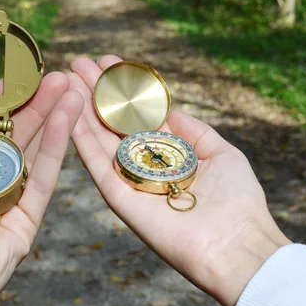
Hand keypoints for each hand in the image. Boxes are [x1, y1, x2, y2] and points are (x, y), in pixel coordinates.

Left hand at [0, 71, 82, 305]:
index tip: (13, 79)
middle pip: (11, 140)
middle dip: (34, 107)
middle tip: (56, 77)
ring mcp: (1, 210)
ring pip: (33, 157)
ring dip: (53, 120)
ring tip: (72, 88)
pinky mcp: (22, 229)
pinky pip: (41, 183)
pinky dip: (56, 148)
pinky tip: (66, 115)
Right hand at [68, 55, 290, 305]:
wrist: (234, 244)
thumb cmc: (237, 200)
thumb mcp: (221, 152)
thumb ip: (193, 130)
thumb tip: (170, 109)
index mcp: (168, 153)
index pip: (138, 114)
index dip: (123, 88)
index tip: (108, 61)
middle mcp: (144, 164)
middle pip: (114, 122)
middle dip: (97, 91)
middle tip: (79, 62)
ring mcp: (128, 179)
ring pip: (99, 138)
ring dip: (83, 108)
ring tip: (68, 78)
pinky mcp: (117, 196)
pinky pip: (95, 163)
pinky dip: (81, 137)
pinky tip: (71, 111)